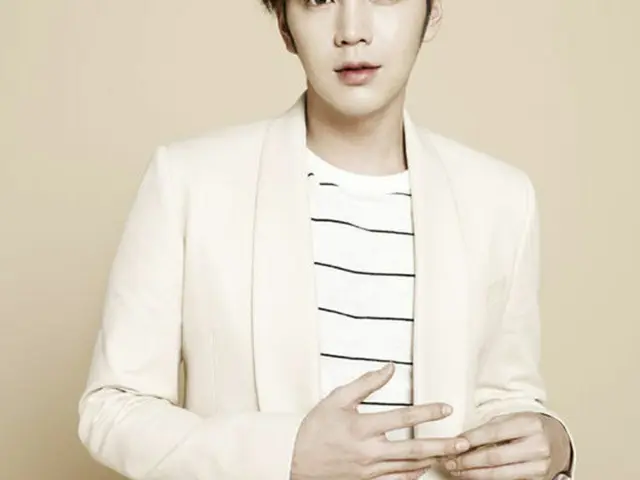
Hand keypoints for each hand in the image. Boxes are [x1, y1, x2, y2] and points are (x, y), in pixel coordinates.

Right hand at [290, 363, 470, 479]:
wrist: (296, 462)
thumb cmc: (315, 429)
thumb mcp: (337, 399)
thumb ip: (366, 383)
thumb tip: (390, 368)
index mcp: (362, 428)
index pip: (402, 418)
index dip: (427, 412)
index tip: (446, 408)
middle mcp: (369, 452)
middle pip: (413, 450)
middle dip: (441, 446)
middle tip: (463, 443)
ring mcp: (370, 471)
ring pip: (409, 467)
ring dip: (433, 460)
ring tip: (453, 454)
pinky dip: (414, 475)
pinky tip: (426, 468)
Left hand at [440, 412, 570, 478]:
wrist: (558, 440)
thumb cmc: (530, 426)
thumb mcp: (513, 418)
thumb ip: (491, 428)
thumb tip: (462, 440)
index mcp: (530, 424)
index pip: (494, 433)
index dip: (471, 439)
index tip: (454, 443)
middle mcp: (537, 446)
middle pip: (495, 457)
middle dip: (468, 461)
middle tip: (450, 461)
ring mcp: (540, 466)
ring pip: (500, 474)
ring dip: (474, 473)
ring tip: (457, 470)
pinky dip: (488, 478)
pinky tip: (474, 475)